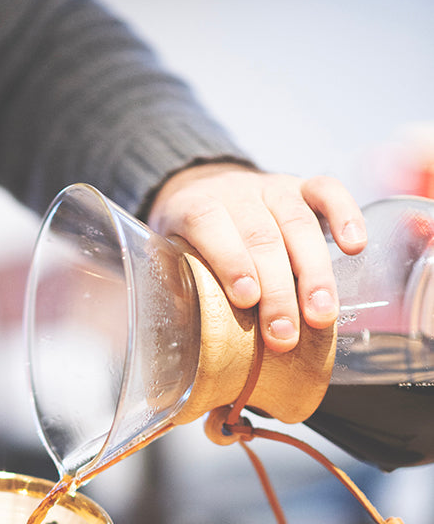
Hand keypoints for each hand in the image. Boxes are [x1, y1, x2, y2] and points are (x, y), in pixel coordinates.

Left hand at [146, 163, 366, 352]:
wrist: (204, 188)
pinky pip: (327, 192)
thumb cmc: (187, 241)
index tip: (246, 299)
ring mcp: (271, 188)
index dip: (230, 260)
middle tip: (285, 335)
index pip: (210, 224)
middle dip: (276, 289)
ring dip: (313, 273)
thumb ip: (170, 285)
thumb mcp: (168, 257)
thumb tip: (174, 337)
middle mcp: (235, 194)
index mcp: (194, 207)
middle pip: (261, 236)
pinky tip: (356, 248)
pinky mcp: (302, 186)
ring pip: (297, 222)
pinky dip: (345, 216)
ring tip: (321, 316)